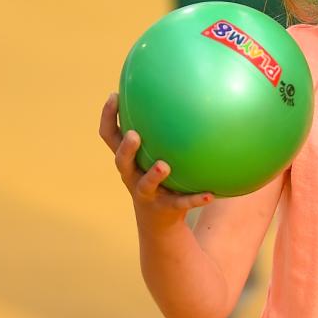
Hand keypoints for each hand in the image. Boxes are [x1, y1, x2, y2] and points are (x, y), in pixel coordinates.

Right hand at [98, 93, 212, 230]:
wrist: (159, 222)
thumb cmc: (159, 178)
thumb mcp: (156, 154)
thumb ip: (162, 131)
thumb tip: (186, 95)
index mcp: (128, 161)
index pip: (110, 137)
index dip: (108, 117)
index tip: (115, 95)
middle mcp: (132, 176)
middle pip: (121, 161)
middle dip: (126, 148)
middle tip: (134, 135)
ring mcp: (147, 194)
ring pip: (145, 185)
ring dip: (154, 175)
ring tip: (164, 165)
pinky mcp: (166, 209)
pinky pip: (181, 203)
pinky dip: (195, 200)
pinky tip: (210, 195)